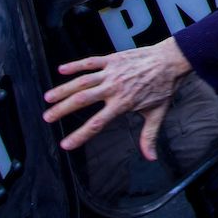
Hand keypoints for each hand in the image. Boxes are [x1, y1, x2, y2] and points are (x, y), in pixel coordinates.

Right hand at [43, 37, 192, 155]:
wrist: (171, 61)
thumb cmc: (164, 87)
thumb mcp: (157, 114)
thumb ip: (149, 136)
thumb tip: (150, 157)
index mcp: (123, 104)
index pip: (97, 123)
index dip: (80, 135)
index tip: (65, 144)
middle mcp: (113, 88)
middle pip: (82, 100)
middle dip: (62, 110)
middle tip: (47, 117)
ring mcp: (111, 73)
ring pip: (82, 81)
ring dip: (63, 89)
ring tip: (48, 97)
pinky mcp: (112, 60)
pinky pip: (90, 62)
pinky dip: (75, 65)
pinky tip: (61, 70)